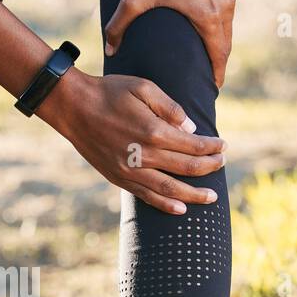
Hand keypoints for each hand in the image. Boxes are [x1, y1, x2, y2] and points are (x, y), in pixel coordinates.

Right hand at [37, 68, 224, 214]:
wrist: (73, 108)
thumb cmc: (109, 92)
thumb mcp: (143, 87)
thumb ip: (170, 108)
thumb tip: (191, 129)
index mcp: (153, 130)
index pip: (193, 145)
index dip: (212, 147)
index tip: (223, 146)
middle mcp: (143, 155)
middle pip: (187, 168)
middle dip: (209, 167)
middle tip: (222, 165)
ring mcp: (130, 170)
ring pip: (170, 189)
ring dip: (194, 194)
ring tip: (211, 198)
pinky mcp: (118, 178)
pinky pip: (147, 196)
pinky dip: (166, 204)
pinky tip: (181, 208)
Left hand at [104, 0, 238, 88]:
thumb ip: (119, 26)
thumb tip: (108, 50)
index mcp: (207, 17)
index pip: (218, 56)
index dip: (216, 74)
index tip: (213, 89)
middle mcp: (224, 6)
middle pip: (226, 43)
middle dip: (219, 62)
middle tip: (211, 79)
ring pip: (229, 24)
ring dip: (221, 40)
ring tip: (211, 54)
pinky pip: (227, 4)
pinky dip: (220, 17)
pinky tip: (209, 21)